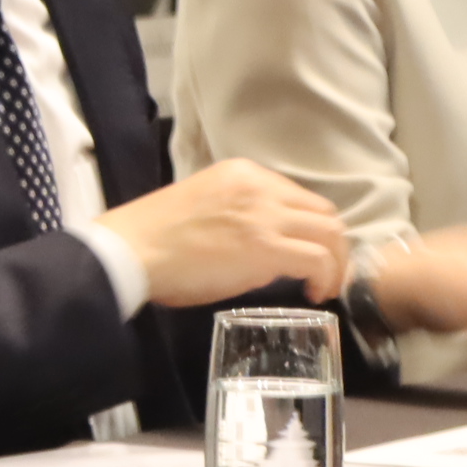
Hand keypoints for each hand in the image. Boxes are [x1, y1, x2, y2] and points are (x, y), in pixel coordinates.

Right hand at [96, 160, 349, 310]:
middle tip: (325, 271)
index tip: (304, 250)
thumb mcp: (202, 206)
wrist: (130, 250)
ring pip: (330, 233)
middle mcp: (260, 187)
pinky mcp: (267, 248)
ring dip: (336, 262)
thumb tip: (259, 246)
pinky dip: (326, 277)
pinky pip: (318, 260)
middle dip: (332, 243)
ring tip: (325, 285)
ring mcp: (266, 216)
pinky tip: (316, 293)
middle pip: (323, 212)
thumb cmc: (152, 236)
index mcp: (242, 173)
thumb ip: (237, 215)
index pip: (297, 196)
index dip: (308, 227)